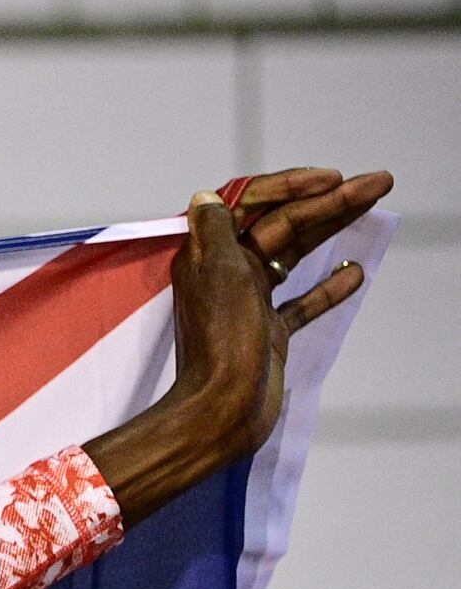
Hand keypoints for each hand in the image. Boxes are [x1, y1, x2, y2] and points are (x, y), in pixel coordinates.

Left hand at [91, 166, 392, 521]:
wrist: (224, 408)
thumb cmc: (224, 340)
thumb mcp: (219, 273)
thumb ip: (216, 232)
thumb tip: (208, 197)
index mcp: (209, 255)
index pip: (251, 204)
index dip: (290, 186)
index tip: (331, 179)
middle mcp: (227, 273)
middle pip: (282, 225)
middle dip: (329, 201)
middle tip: (379, 182)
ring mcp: (250, 302)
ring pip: (295, 254)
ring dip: (334, 228)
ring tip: (375, 204)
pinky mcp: (268, 331)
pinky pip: (301, 302)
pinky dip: (328, 286)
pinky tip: (356, 273)